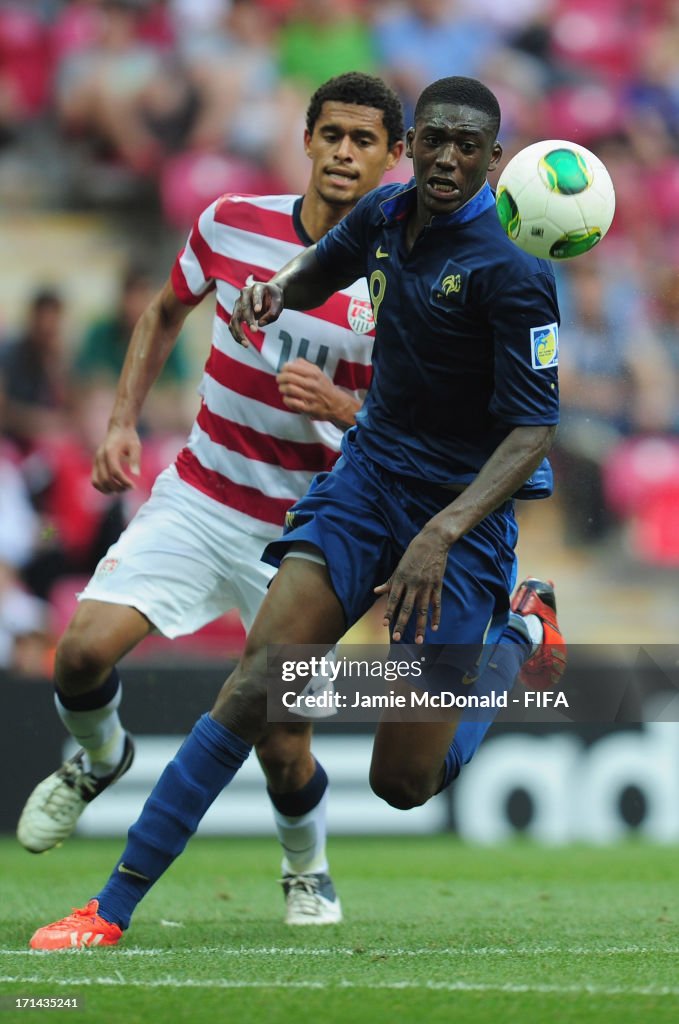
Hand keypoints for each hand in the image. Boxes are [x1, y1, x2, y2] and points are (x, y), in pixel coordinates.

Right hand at [92, 424, 140, 492]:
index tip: (134, 486)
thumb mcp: (136, 446)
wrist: (118, 428)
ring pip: (97, 482)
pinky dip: (103, 487)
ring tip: (122, 489)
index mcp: (110, 451)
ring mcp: (95, 461)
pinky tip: (115, 487)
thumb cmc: (128, 437)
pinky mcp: (95, 464)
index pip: (115, 472)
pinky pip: (95, 480)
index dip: (124, 482)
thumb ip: (135, 460)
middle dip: (118, 487)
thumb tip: (136, 476)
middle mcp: (100, 457)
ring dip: (109, 490)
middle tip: (130, 488)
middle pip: (105, 479)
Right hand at [229, 283, 283, 345]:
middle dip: (248, 319)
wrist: (268, 295)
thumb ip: (273, 312)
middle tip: (255, 331)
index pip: (256, 294)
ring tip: (246, 344)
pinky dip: (236, 335)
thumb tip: (260, 324)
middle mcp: (245, 294)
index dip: (256, 302)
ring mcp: (238, 304)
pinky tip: (244, 344)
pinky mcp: (236, 313)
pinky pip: (232, 325)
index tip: (258, 310)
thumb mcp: (279, 303)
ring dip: (238, 331)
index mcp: (257, 287)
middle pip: (244, 307)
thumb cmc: (274, 299)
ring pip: (235, 318)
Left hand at [277, 358, 355, 425]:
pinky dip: (286, 399)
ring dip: (282, 388)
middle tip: (279, 380)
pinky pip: (292, 402)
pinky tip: (287, 398)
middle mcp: (313, 384)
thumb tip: (292, 362)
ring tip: (282, 388)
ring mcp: (310, 397)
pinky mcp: (308, 408)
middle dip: (280, 378)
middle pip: (289, 378)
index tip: (283, 370)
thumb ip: (305, 365)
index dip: (284, 368)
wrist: (336, 404)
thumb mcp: (318, 373)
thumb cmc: (324, 387)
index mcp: (314, 374)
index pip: (293, 367)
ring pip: (289, 389)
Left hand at [374, 527, 448, 643]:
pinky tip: (434, 628)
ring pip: (423, 610)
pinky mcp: (437, 585)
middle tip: (397, 638)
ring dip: (420, 626)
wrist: (433, 541)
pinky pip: (436, 604)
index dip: (389, 612)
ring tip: (419, 640)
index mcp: (401, 578)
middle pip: (407, 607)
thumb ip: (389, 581)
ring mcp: (426, 585)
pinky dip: (436, 616)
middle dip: (402, 624)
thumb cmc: (414, 553)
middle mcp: (413, 583)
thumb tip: (376, 591)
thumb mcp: (399, 566)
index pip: (393, 599)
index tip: (385, 624)